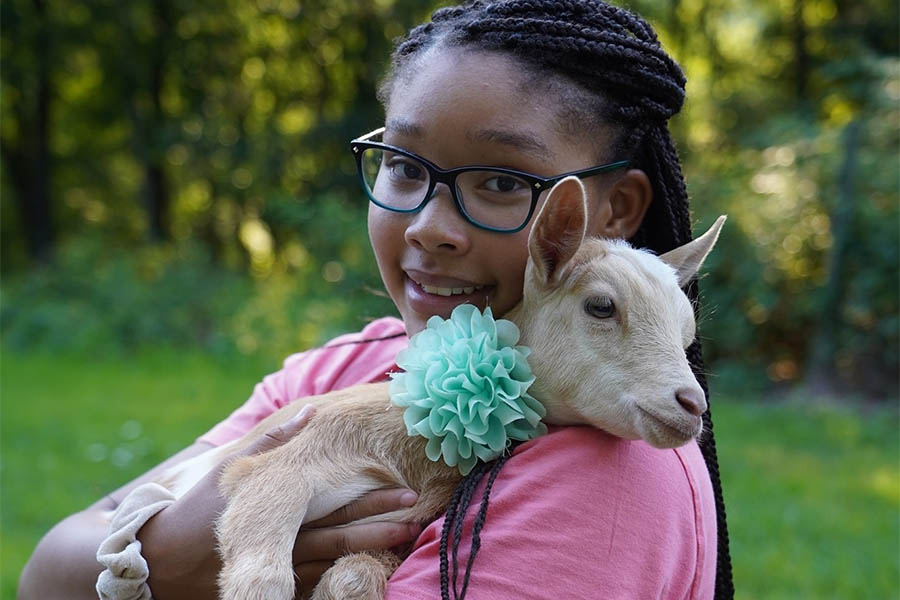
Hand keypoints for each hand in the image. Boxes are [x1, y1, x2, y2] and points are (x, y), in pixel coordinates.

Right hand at [139, 405, 421, 599]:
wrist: (153, 565)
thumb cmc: (193, 510)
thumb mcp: (232, 470)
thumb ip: (273, 440)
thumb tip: (313, 409)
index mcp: (279, 515)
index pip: (337, 510)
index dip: (375, 504)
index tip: (409, 492)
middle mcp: (283, 546)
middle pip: (341, 539)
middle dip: (381, 529)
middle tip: (418, 515)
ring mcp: (277, 572)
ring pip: (332, 564)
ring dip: (368, 552)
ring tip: (404, 538)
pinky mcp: (268, 588)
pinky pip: (310, 587)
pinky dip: (338, 578)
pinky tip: (368, 570)